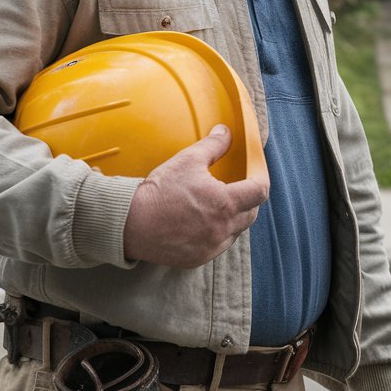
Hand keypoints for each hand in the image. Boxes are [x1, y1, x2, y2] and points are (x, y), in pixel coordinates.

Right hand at [122, 126, 268, 266]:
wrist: (129, 222)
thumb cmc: (159, 190)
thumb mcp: (188, 160)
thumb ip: (213, 145)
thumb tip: (226, 132)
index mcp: (224, 203)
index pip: (260, 192)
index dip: (260, 180)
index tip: (255, 175)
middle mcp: (222, 229)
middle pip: (251, 213)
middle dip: (247, 200)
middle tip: (235, 188)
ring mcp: (211, 246)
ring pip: (236, 231)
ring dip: (233, 218)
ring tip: (217, 206)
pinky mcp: (198, 259)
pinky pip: (218, 245)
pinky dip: (217, 234)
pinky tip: (203, 223)